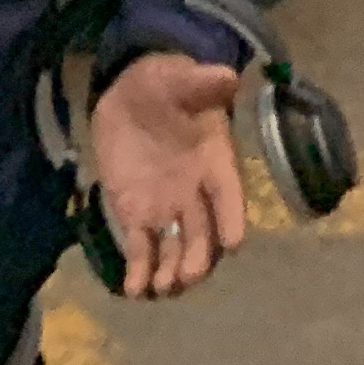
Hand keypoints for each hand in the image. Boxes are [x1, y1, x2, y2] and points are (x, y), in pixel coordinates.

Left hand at [91, 50, 246, 298]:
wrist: (130, 94)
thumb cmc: (162, 85)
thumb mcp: (178, 78)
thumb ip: (201, 83)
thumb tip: (228, 75)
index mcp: (215, 163)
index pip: (230, 196)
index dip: (232, 218)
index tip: (233, 242)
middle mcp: (196, 195)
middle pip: (204, 235)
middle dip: (199, 258)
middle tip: (189, 275)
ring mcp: (167, 209)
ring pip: (175, 250)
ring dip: (171, 272)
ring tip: (161, 287)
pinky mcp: (136, 215)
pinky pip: (141, 248)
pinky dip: (139, 271)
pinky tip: (133, 290)